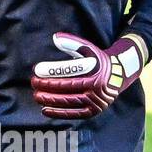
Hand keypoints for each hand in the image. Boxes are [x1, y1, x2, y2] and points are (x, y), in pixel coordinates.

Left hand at [31, 32, 145, 118]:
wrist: (118, 76)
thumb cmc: (98, 61)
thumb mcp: (89, 49)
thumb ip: (72, 43)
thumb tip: (55, 37)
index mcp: (95, 70)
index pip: (69, 72)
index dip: (51, 71)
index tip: (36, 70)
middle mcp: (97, 87)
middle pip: (67, 88)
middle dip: (48, 86)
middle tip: (33, 82)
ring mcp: (96, 101)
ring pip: (69, 102)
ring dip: (50, 100)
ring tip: (36, 96)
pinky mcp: (93, 111)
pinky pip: (74, 114)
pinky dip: (59, 113)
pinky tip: (44, 110)